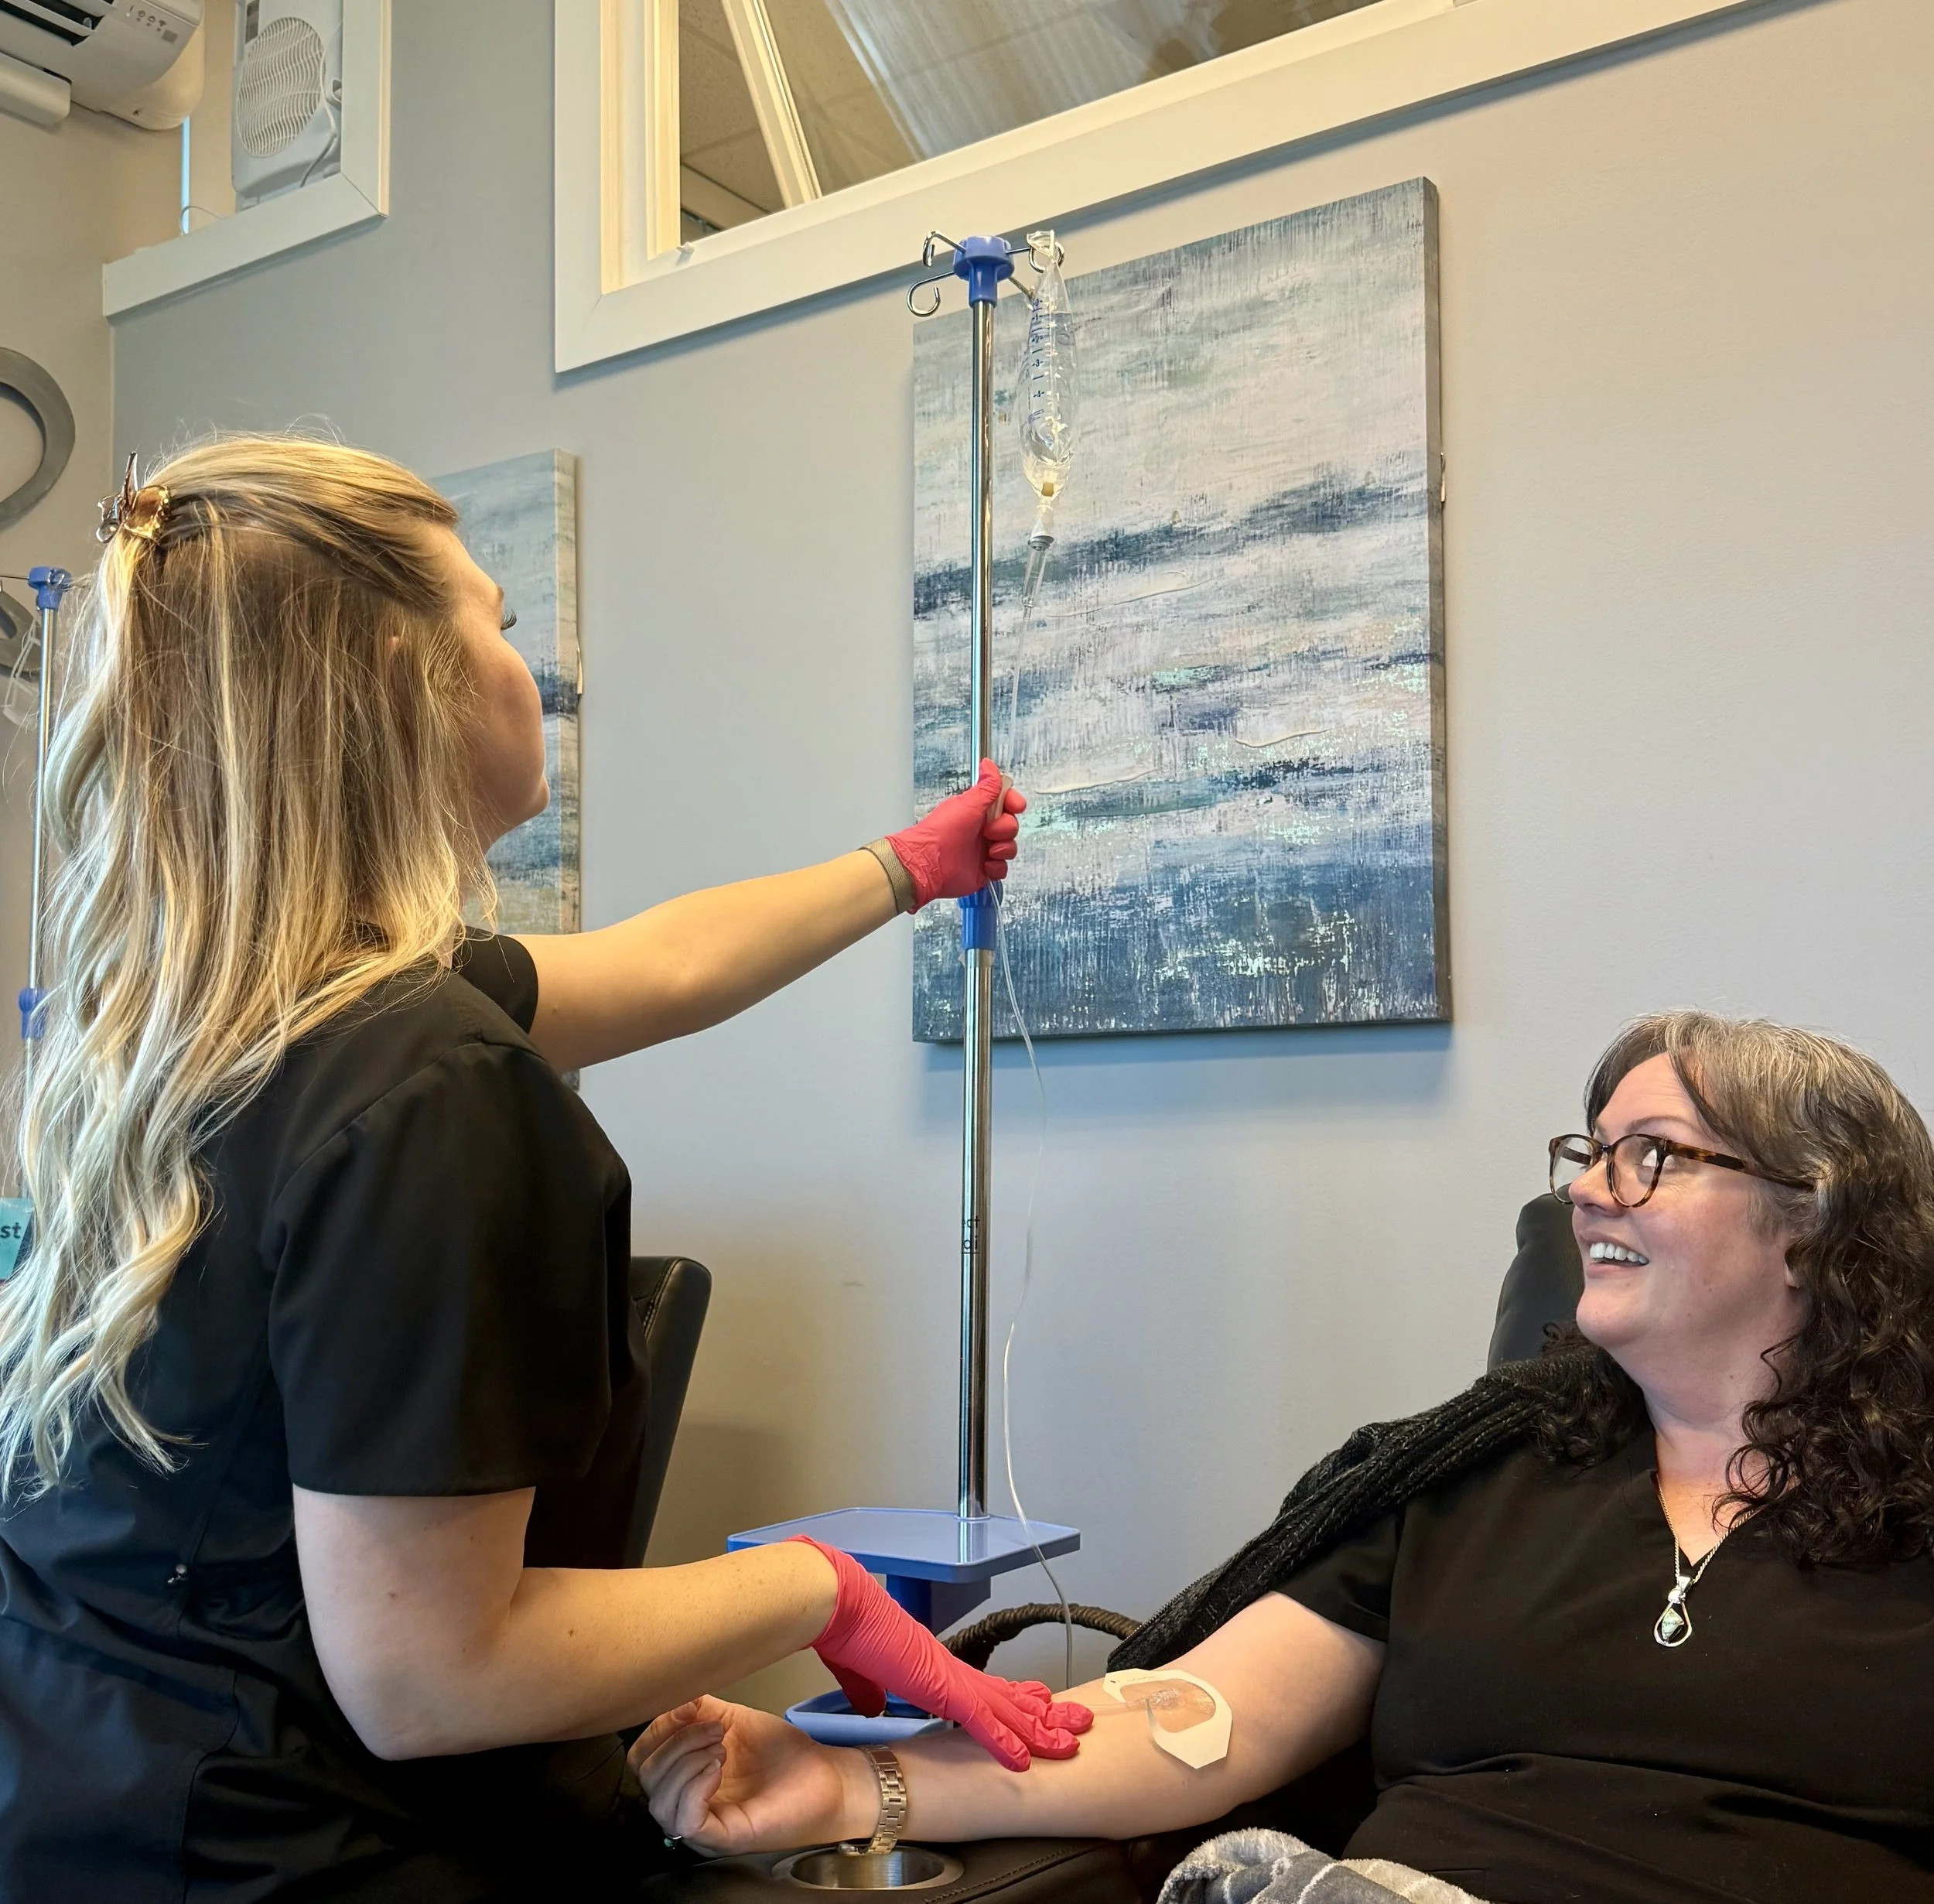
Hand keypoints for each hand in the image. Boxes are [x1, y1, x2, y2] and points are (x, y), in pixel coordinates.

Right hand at [631, 1697, 860, 1853]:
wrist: (824, 1775)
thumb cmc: (781, 1754)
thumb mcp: (732, 1720)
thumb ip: (698, 1709)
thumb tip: (673, 1697)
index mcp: (685, 1775)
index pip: (641, 1760)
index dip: (655, 1729)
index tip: (687, 1706)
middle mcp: (687, 1802)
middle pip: (646, 1778)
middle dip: (675, 1742)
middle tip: (715, 1730)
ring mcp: (703, 1824)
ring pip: (659, 1802)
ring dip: (685, 1761)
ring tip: (720, 1747)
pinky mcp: (722, 1837)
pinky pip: (685, 1821)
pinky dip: (694, 1787)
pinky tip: (717, 1768)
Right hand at [792, 1536, 1090, 1769]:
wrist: (839, 1606)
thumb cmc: (844, 1629)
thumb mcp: (859, 1671)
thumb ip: (868, 1690)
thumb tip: (870, 1705)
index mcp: (931, 1665)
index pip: (982, 1688)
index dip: (1012, 1699)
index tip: (1038, 1705)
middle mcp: (948, 1669)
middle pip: (1007, 1697)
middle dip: (1043, 1713)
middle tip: (1076, 1723)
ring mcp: (949, 1677)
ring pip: (1006, 1708)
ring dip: (1039, 1728)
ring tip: (1070, 1741)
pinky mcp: (941, 1687)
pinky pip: (981, 1720)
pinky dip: (1004, 1740)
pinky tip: (1024, 1758)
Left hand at [886, 759, 1026, 908]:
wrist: (928, 864)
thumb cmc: (940, 833)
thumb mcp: (968, 804)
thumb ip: (986, 787)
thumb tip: (989, 765)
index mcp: (977, 812)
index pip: (1005, 803)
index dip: (1013, 803)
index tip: (1015, 806)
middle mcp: (981, 830)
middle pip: (1011, 825)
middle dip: (1006, 828)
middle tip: (989, 831)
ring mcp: (982, 851)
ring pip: (1010, 847)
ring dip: (1004, 849)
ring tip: (989, 851)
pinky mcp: (983, 870)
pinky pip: (1002, 869)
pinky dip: (997, 868)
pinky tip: (985, 866)